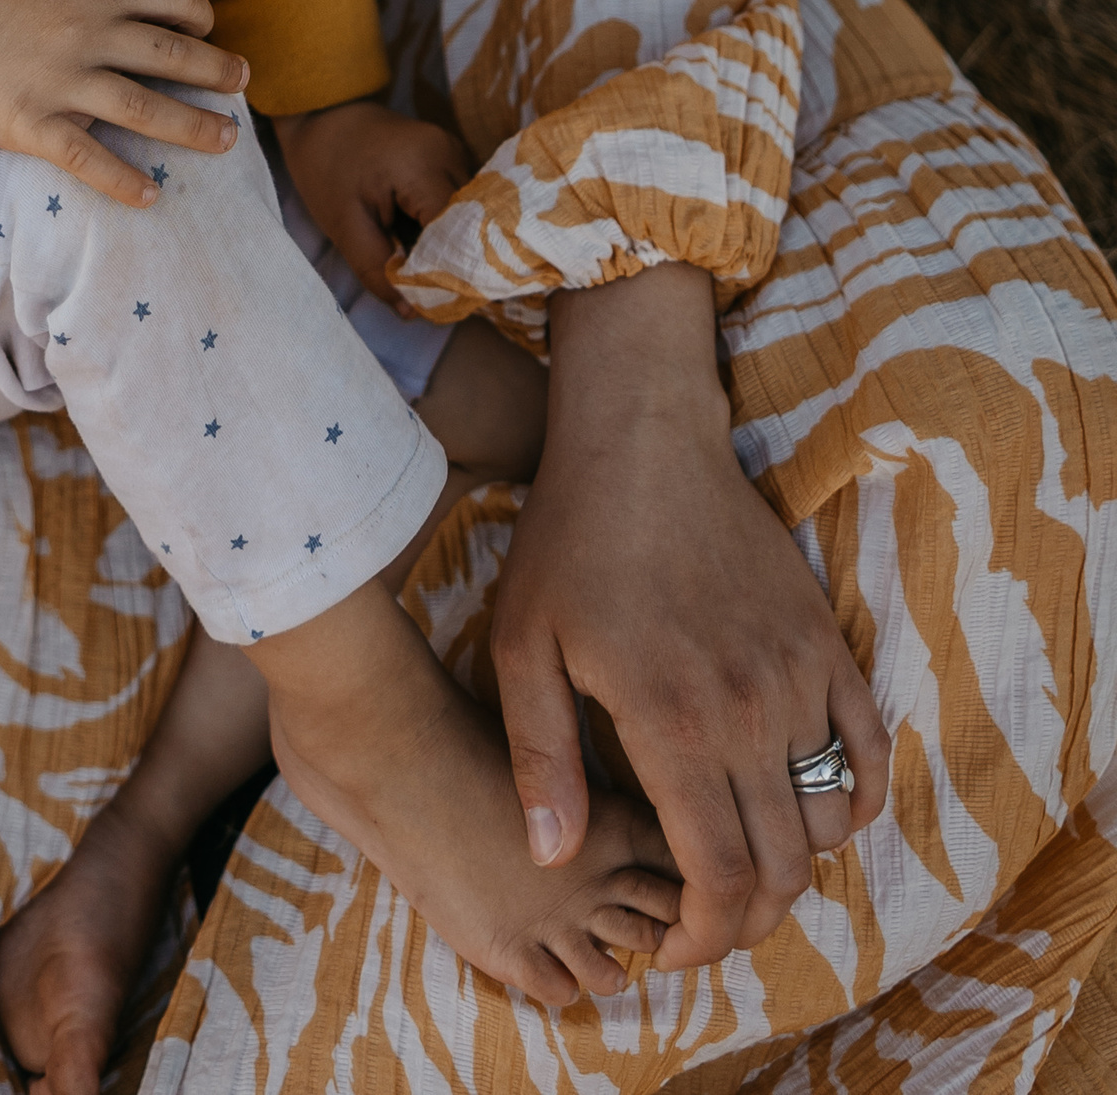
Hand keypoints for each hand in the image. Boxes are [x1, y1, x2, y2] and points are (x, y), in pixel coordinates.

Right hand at [0, 0, 251, 208]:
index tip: (209, 29)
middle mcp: (83, 33)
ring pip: (144, 108)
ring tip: (227, 140)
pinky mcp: (34, 125)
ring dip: (194, 127)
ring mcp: (60, 82)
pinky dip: (124, 181)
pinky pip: (89, 159)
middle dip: (216, 70)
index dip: (199, 12)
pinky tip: (152, 195)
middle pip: (170, 53)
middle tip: (243, 83)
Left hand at [272, 97, 469, 290]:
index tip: (438, 304)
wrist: (318, 111)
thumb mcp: (342, 225)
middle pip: (472, 224)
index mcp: (422, 166)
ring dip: (452, 243)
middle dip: (455, 262)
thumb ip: (377, 269)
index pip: (459, 234)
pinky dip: (447, 224)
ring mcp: (454, 148)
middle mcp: (450, 152)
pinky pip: (461, 199)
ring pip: (471, 213)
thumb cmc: (324, 166)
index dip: (452, 273)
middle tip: (433, 293)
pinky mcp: (449, 152)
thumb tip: (413, 312)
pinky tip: (425, 240)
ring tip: (427, 267)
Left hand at [493, 262, 889, 971]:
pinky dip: (847, 802)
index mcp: (674, 724)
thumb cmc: (569, 540)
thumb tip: (551, 857)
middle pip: (781, 871)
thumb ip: (539, 758)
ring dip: (789, 865)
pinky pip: (866, 755)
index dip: (704, 940)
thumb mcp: (524, 645)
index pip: (719, 880)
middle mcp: (752, 712)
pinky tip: (802, 811)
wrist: (641, 441)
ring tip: (735, 866)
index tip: (669, 951)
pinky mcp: (828, 645)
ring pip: (826, 823)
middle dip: (743, 924)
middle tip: (699, 926)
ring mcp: (800, 678)